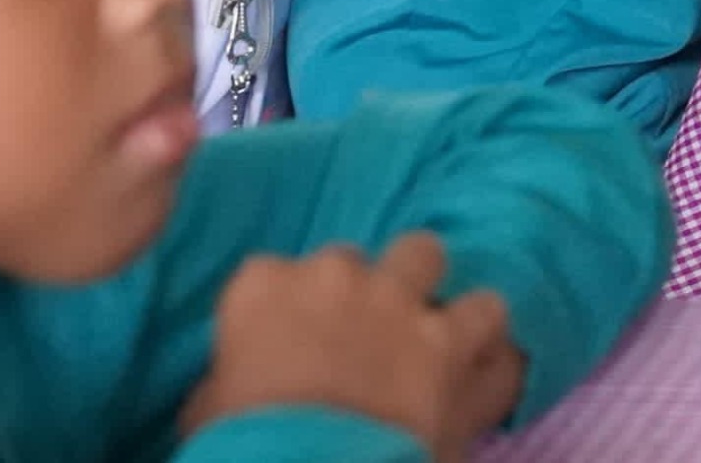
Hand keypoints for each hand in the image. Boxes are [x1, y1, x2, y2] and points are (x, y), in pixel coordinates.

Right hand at [181, 230, 524, 462]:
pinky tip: (483, 379)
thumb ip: (235, 373)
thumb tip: (248, 377)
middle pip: (366, 257)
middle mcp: (342, 278)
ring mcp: (406, 306)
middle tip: (370, 337)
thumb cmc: (242, 448)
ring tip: (437, 338)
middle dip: (374, 289)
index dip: (294, 307)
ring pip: (438, 262)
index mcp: (266, 289)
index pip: (278, 272)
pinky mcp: (457, 346)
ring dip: (429, 297)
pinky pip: (492, 334)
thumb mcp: (208, 411)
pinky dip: (489, 359)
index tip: (296, 338)